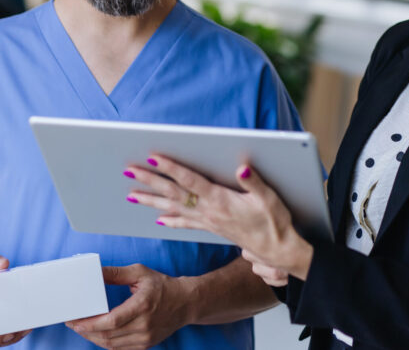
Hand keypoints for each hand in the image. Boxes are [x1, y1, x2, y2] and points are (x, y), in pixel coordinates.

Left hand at [66, 264, 191, 349]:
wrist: (185, 303)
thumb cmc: (163, 286)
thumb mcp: (140, 273)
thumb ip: (116, 273)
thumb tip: (96, 272)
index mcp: (142, 306)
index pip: (111, 321)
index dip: (90, 324)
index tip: (75, 320)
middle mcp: (144, 325)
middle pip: (108, 335)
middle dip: (86, 331)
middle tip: (73, 323)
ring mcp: (146, 338)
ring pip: (112, 345)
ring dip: (93, 338)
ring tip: (82, 328)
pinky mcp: (146, 344)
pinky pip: (120, 349)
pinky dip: (106, 343)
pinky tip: (97, 334)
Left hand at [126, 156, 312, 280]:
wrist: (279, 250)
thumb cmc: (275, 223)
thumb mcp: (268, 198)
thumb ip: (253, 182)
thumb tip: (242, 166)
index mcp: (220, 200)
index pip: (190, 181)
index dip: (171, 169)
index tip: (153, 158)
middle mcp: (209, 212)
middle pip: (174, 194)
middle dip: (150, 181)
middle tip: (130, 171)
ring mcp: (209, 222)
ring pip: (174, 209)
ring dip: (151, 201)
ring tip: (131, 195)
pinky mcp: (212, 229)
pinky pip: (186, 224)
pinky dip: (170, 221)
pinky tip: (159, 220)